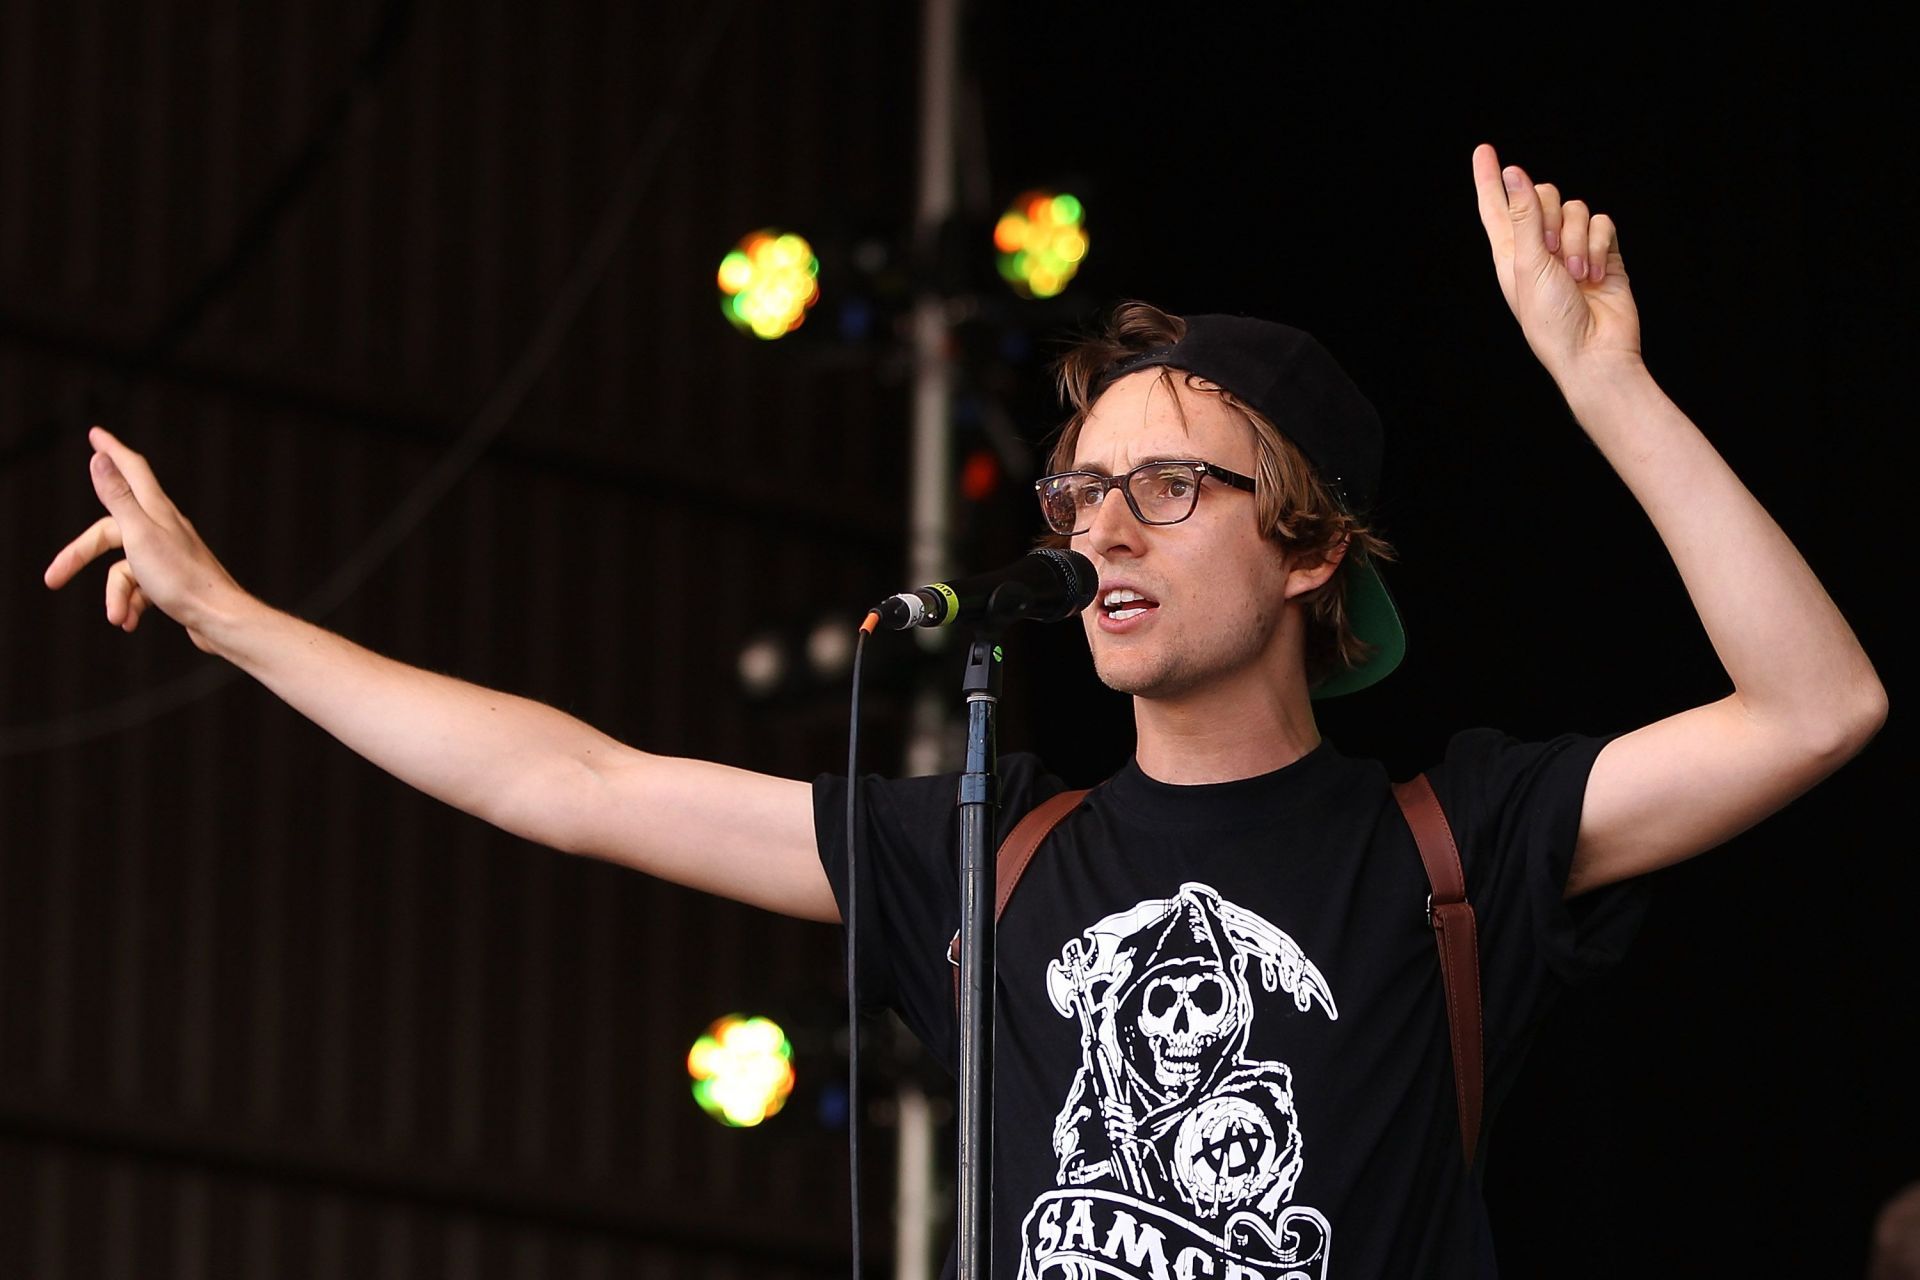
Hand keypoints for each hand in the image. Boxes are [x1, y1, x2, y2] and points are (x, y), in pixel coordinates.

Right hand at [43, 426, 245, 651]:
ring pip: (122, 569)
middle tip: (52, 577)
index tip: (96, 434)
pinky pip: (139, 588)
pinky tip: (130, 622)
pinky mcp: (172, 580)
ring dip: (115, 595)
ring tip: (118, 617)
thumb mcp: (139, 535)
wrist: (219, 620)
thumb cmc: (182, 579)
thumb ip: (118, 497)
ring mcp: (168, 554)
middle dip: (80, 556)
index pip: (131, 468)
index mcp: (156, 510)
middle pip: (109, 532)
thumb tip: (100, 459)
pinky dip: (130, 605)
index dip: (111, 450)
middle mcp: (163, 527)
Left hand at [1472, 142, 1641, 382]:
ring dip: (1577, 240)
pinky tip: (1595, 274)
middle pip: (1543, 196)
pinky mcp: (1602, 252)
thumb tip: (1512, 173)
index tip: (1483, 150)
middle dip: (1551, 217)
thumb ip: (1523, 214)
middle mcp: (1538, 247)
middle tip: (1551, 253)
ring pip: (1576, 209)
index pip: (1494, 206)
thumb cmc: (1551, 318)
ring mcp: (1571, 248)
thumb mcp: (1529, 263)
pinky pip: (1602, 223)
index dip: (1489, 178)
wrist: (1593, 350)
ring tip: (1575, 275)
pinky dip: (1599, 245)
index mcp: (1509, 252)